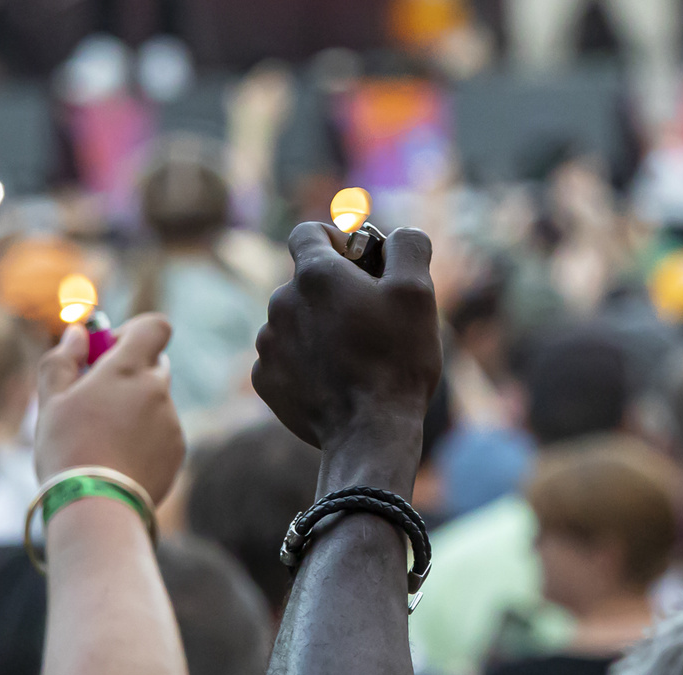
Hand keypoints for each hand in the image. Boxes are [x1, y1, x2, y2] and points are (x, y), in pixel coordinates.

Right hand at [34, 315, 183, 505]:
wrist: (97, 507)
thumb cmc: (68, 449)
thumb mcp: (51, 401)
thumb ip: (63, 359)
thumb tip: (78, 334)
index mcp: (129, 370)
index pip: (155, 327)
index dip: (132, 333)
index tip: (106, 352)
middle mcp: (158, 391)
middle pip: (154, 364)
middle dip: (129, 373)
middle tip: (96, 398)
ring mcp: (171, 423)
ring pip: (155, 403)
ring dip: (134, 409)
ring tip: (101, 441)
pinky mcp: (177, 453)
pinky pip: (162, 433)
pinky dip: (144, 438)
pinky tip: (117, 460)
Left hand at [252, 223, 442, 457]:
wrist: (368, 433)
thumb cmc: (396, 360)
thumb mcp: (417, 293)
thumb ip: (408, 247)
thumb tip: (399, 236)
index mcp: (314, 274)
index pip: (309, 232)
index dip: (336, 240)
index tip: (359, 263)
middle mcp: (280, 303)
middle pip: (305, 282)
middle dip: (334, 293)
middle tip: (369, 320)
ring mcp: (268, 344)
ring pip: (293, 322)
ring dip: (318, 329)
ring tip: (353, 358)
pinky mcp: (265, 379)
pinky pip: (284, 358)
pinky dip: (304, 363)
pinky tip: (333, 381)